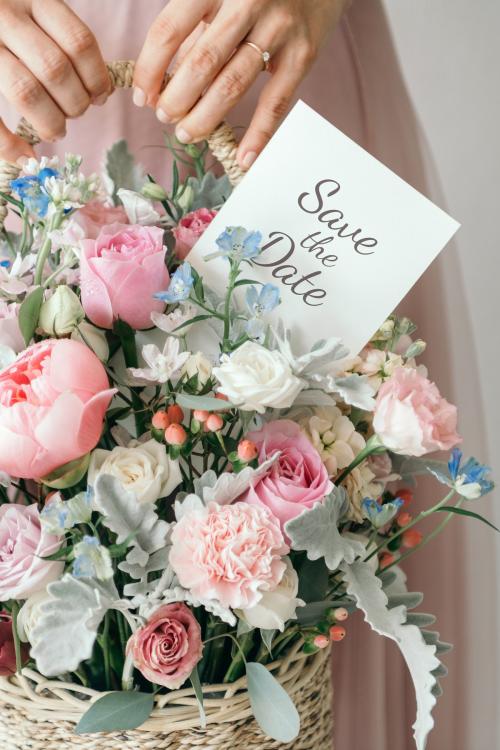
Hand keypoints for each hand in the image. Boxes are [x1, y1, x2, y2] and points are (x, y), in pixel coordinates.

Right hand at [0, 0, 109, 161]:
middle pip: (55, 70)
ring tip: (56, 129)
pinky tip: (25, 155)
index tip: (100, 97)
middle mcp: (6, 16)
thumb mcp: (39, 18)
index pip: (79, 42)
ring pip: (26, 91)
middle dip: (75, 103)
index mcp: (34, 0)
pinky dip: (9, 144)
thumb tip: (103, 91)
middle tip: (75, 114)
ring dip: (49, 121)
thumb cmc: (13, 27)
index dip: (97, 77)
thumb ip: (67, 45)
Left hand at [134, 0, 347, 169]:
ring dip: (205, 117)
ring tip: (188, 134)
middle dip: (176, 99)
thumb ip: (197, 29)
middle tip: (166, 118)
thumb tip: (165, 81)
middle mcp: (246, 3)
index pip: (169, 31)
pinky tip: (245, 158)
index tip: (142, 96)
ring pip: (233, 85)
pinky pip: (275, 102)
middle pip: (201, 63)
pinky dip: (259, 134)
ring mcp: (278, 29)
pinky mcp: (303, 53)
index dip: (149, 69)